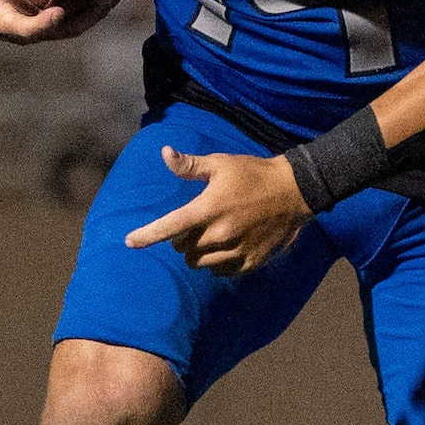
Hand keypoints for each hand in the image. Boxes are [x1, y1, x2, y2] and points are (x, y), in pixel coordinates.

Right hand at [0, 0, 127, 43]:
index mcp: (8, 25)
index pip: (29, 30)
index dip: (44, 25)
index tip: (58, 13)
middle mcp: (30, 30)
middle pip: (67, 29)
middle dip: (93, 14)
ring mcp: (42, 25)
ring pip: (78, 22)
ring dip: (101, 7)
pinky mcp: (48, 18)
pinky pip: (76, 11)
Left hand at [124, 147, 311, 275]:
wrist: (295, 191)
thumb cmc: (254, 174)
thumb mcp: (221, 164)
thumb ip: (190, 165)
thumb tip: (164, 153)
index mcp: (209, 208)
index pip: (169, 227)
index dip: (146, 235)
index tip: (129, 242)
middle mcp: (220, 233)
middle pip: (183, 248)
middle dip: (183, 238)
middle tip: (198, 222)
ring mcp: (236, 250)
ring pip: (199, 262)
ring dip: (198, 252)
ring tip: (211, 236)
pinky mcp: (251, 262)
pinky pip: (221, 270)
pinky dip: (217, 262)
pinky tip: (227, 246)